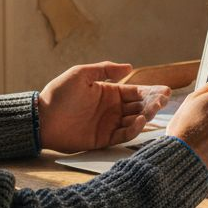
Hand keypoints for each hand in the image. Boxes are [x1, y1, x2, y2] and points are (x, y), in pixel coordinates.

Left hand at [37, 62, 169, 152]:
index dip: (151, 91)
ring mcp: (109, 125)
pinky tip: (139, 121)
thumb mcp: (80, 75)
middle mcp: (112, 109)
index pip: (136, 92)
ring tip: (152, 111)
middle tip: (162, 101)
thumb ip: (104, 70)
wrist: (42, 119)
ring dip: (146, 116)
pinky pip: (123, 135)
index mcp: (109, 93)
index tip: (164, 91)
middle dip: (152, 104)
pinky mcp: (103, 139)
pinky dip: (133, 130)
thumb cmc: (59, 94)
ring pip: (134, 121)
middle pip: (139, 107)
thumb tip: (129, 67)